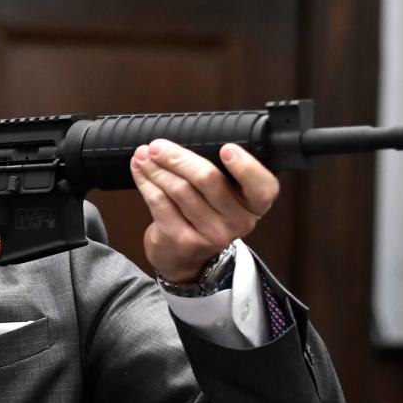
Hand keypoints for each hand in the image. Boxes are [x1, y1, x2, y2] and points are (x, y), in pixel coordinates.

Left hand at [130, 140, 278, 283]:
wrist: (185, 259)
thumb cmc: (204, 216)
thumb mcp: (223, 198)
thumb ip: (217, 172)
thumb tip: (180, 143)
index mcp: (253, 205)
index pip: (262, 187)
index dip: (246, 167)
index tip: (227, 148)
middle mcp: (237, 221)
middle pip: (207, 179)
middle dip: (177, 157)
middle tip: (158, 146)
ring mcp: (210, 234)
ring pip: (179, 189)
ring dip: (156, 168)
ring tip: (144, 155)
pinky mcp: (182, 240)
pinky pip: (160, 202)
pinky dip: (146, 182)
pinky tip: (140, 171)